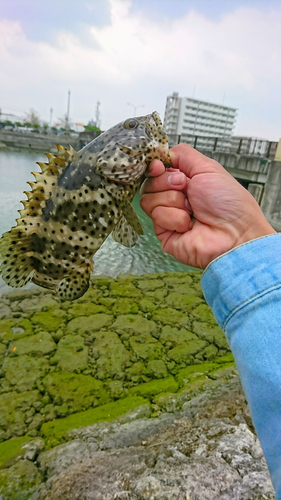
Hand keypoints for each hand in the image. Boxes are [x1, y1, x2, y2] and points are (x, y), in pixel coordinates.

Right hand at [140, 143, 274, 268]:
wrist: (234, 234)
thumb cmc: (229, 204)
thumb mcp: (208, 168)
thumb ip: (183, 154)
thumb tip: (161, 151)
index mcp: (185, 181)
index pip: (156, 170)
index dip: (155, 167)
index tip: (159, 167)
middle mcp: (175, 197)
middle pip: (149, 183)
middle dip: (167, 182)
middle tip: (186, 188)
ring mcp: (168, 215)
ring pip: (148, 199)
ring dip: (173, 200)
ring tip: (191, 209)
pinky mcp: (164, 233)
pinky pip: (156, 216)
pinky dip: (174, 217)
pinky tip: (189, 224)